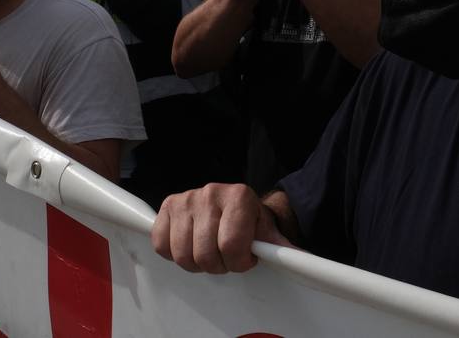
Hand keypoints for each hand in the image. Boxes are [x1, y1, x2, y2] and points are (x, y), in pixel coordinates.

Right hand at [151, 183, 291, 273]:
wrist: (235, 204)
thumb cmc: (250, 221)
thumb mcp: (267, 232)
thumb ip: (280, 248)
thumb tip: (297, 261)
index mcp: (240, 197)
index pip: (232, 245)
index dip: (238, 263)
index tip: (244, 260)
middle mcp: (212, 193)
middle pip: (206, 254)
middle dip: (218, 265)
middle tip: (226, 257)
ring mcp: (187, 198)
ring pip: (183, 254)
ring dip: (197, 263)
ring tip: (210, 252)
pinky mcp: (168, 206)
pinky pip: (162, 245)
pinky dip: (174, 254)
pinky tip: (190, 245)